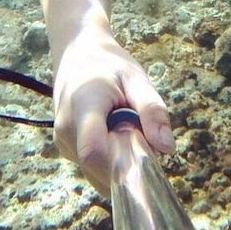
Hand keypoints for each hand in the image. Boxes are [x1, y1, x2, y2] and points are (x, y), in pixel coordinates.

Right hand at [52, 33, 173, 194]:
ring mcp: (63, 142)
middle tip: (140, 137)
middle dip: (127, 165)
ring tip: (125, 132)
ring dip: (119, 165)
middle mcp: (66, 129)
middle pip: (99, 168)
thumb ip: (152, 110)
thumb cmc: (109, 66)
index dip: (122, 165)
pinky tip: (113, 137)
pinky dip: (109, 162)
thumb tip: (167, 147)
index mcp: (82, 106)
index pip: (93, 152)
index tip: (147, 157)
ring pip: (97, 173)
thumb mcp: (136, 79)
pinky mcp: (65, 149)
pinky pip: (92, 168)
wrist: (77, 56)